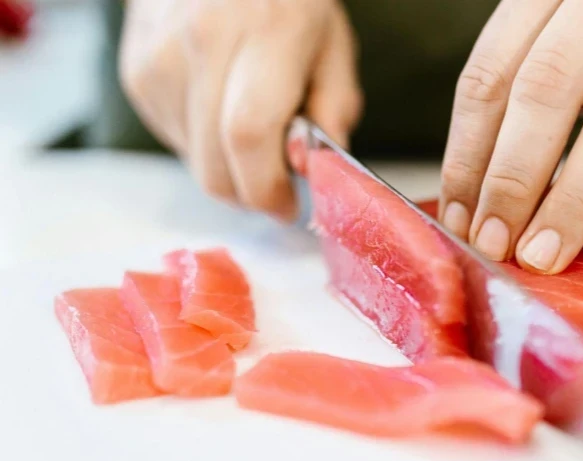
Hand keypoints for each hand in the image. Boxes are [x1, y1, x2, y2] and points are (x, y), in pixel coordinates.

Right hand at [119, 0, 361, 220]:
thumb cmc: (287, 0)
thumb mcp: (332, 44)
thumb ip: (333, 110)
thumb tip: (318, 172)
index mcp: (266, 32)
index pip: (249, 136)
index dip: (268, 188)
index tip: (289, 205)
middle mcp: (203, 42)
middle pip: (214, 166)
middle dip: (249, 195)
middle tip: (274, 187)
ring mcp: (160, 58)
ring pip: (192, 161)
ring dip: (227, 169)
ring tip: (250, 130)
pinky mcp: (137, 71)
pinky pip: (174, 139)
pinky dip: (202, 145)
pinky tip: (220, 109)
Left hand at [440, 0, 582, 272]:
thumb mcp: (565, 29)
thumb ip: (522, 91)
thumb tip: (473, 201)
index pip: (492, 73)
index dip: (469, 153)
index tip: (459, 219)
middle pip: (550, 87)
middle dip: (513, 178)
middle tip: (495, 245)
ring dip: (575, 196)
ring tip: (546, 254)